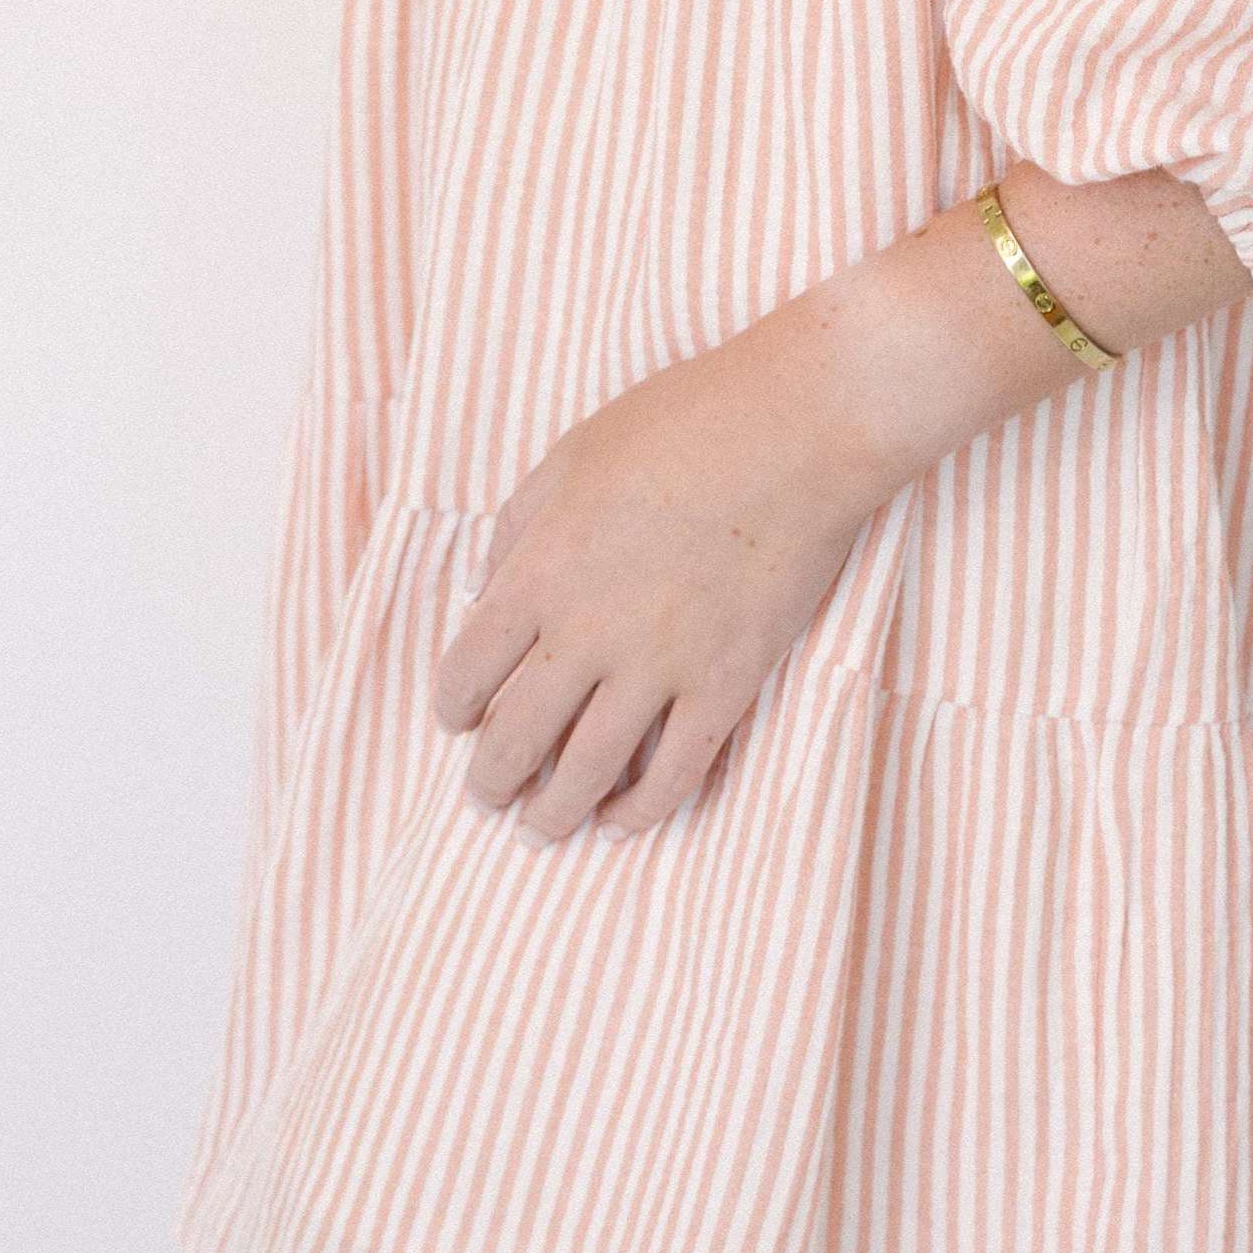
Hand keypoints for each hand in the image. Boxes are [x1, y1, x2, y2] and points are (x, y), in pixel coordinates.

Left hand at [427, 327, 887, 845]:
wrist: (797, 428)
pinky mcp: (726, 684)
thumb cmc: (685, 422)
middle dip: (492, 782)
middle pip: (515, 739)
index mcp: (539, 571)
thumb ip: (520, 522)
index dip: (454, 708)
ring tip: (543, 830)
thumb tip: (488, 585)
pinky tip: (623, 822)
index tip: (460, 721)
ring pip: (587, 773)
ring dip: (554, 814)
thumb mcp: (574, 453)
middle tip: (489, 797)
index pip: (467, 671)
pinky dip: (642, 811)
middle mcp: (586, 633)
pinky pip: (675, 774)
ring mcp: (659, 665)